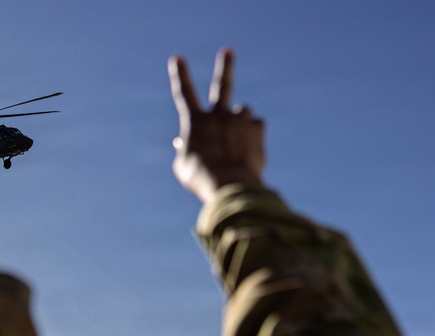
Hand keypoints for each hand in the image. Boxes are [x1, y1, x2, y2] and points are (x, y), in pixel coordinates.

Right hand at [168, 48, 265, 202]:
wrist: (231, 185)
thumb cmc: (201, 179)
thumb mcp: (183, 167)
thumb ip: (182, 150)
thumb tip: (181, 142)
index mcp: (195, 122)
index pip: (184, 93)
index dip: (180, 75)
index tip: (177, 58)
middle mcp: (218, 114)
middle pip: (222, 84)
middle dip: (224, 66)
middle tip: (228, 51)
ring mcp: (239, 119)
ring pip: (242, 111)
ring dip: (239, 120)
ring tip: (236, 142)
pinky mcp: (257, 127)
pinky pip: (255, 126)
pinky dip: (252, 135)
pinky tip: (248, 150)